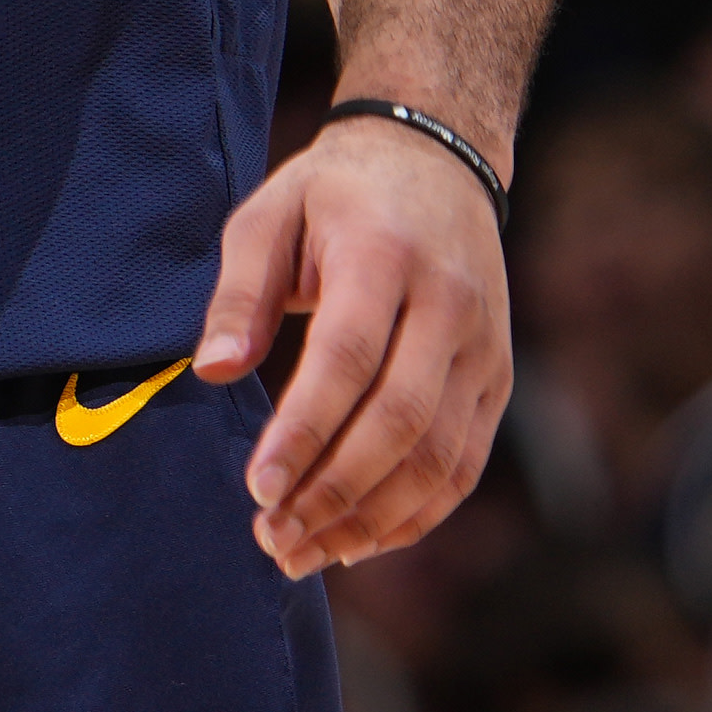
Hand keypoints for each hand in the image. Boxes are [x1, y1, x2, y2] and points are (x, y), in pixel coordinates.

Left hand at [193, 109, 511, 577]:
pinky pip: (464, 465)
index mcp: (384, 253)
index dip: (303, 432)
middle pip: (400, 421)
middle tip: (272, 537)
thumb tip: (214, 371)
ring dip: (370, 519)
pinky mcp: (497, 379)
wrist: (438, 160)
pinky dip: (416, 516)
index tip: (256, 489)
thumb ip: (240, 292)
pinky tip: (359, 542)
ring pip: (439, 457)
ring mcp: (484, 346)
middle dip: (332, 491)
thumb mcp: (269, 213)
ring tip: (303, 552)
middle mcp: (449, 303)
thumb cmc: (334, 194)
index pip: (347, 359)